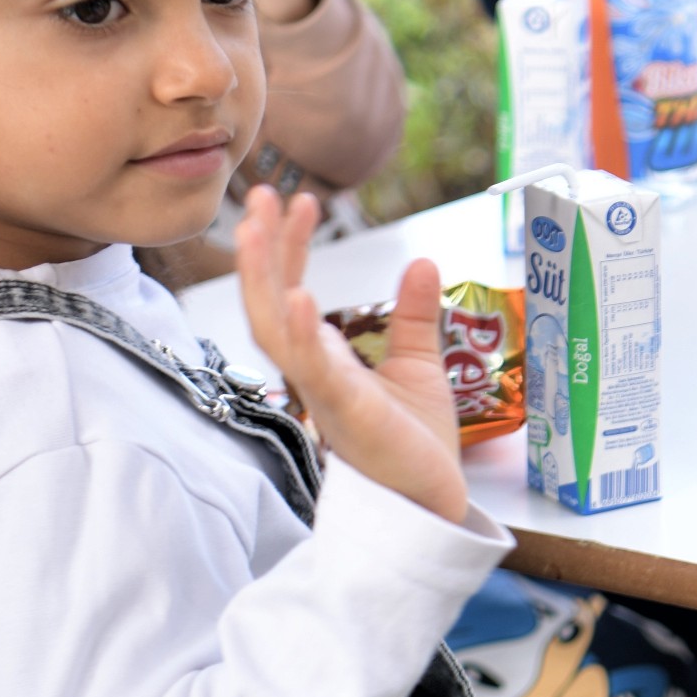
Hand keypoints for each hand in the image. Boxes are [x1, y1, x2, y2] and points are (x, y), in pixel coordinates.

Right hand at [235, 186, 469, 525]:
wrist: (434, 500)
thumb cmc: (416, 443)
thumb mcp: (420, 364)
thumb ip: (415, 315)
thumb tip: (421, 259)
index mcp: (325, 360)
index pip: (293, 292)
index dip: (290, 247)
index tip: (298, 200)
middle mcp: (313, 375)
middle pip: (270, 304)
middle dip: (263, 250)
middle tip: (262, 195)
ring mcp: (324, 395)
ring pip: (277, 333)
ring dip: (266, 279)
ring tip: (262, 228)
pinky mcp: (347, 415)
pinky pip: (316, 373)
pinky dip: (303, 335)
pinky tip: (298, 297)